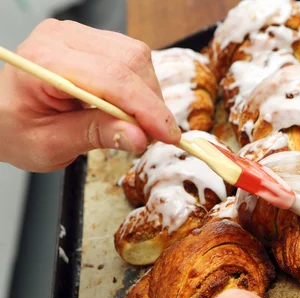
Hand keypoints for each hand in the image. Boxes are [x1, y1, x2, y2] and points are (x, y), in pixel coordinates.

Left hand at [0, 19, 180, 172]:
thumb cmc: (15, 129)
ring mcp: (78, 35)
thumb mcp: (50, 145)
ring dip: (148, 95)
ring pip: (137, 57)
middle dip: (151, 103)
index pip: (110, 78)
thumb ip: (95, 136)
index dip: (146, 109)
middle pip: (130, 62)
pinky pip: (132, 58)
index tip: (168, 136)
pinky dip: (141, 87)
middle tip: (155, 137)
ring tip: (139, 125)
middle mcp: (61, 38)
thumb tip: (138, 136)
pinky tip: (131, 109)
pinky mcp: (93, 41)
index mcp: (42, 62)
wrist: (1, 116)